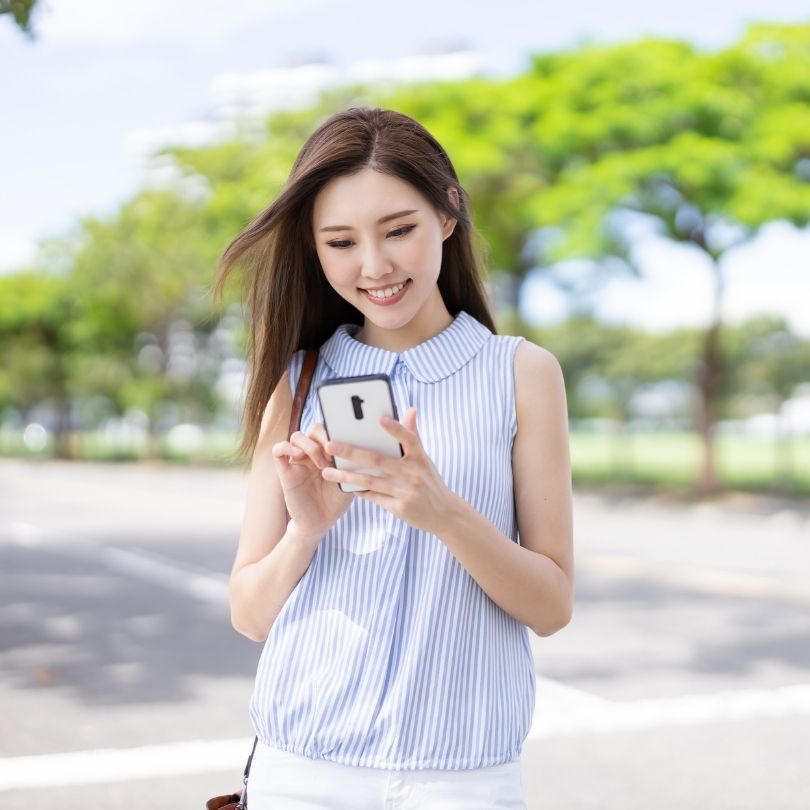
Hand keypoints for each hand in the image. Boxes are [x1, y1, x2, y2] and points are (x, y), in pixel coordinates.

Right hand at [271, 422, 351, 539]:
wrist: (321, 523)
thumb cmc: (337, 501)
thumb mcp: (350, 480)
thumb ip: (354, 464)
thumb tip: (367, 447)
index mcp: (328, 451)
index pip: (330, 429)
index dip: (337, 431)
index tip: (347, 445)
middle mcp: (312, 453)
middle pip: (314, 428)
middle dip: (324, 436)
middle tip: (333, 453)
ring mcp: (297, 461)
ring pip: (297, 436)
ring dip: (310, 446)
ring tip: (322, 464)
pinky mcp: (285, 471)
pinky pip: (278, 450)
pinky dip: (286, 447)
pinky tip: (298, 455)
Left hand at [320, 407, 459, 534]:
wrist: (444, 514)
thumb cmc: (430, 481)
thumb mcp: (425, 460)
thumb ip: (414, 435)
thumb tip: (410, 410)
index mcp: (420, 458)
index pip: (408, 439)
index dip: (396, 429)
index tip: (380, 418)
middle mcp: (413, 473)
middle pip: (378, 460)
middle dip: (351, 452)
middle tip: (330, 445)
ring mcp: (406, 491)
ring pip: (370, 481)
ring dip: (346, 476)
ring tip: (327, 472)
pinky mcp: (400, 507)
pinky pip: (374, 497)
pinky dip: (358, 490)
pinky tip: (343, 485)